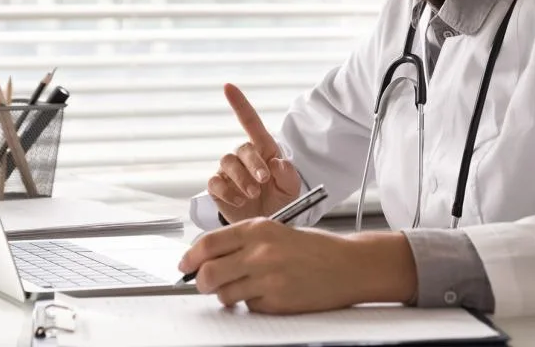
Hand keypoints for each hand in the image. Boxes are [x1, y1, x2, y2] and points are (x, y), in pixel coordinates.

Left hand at [177, 219, 416, 313]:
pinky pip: (250, 307)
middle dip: (202, 282)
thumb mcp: (276, 232)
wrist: (349, 265)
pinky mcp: (277, 301)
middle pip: (208, 274)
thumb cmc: (315, 248)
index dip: (190, 257)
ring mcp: (267, 278)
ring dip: (229, 295)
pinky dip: (254, 303)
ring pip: (225, 295)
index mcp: (258, 229)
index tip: (185, 265)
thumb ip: (243, 242)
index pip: (208, 244)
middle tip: (206, 283)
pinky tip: (271, 293)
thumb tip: (208, 258)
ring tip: (247, 287)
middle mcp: (259, 252)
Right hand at [207, 84, 301, 222]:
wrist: (267, 224)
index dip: (239, 103)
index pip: (250, 122)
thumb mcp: (292, 189)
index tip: (228, 87)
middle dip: (254, 164)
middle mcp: (244, 157)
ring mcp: (229, 171)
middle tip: (263, 182)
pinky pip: (215, 183)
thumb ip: (288, 175)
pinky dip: (228, 192)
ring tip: (253, 195)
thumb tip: (277, 162)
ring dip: (242, 179)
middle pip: (242, 148)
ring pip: (227, 163)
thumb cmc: (280, 201)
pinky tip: (239, 201)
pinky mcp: (217, 187)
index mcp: (264, 150)